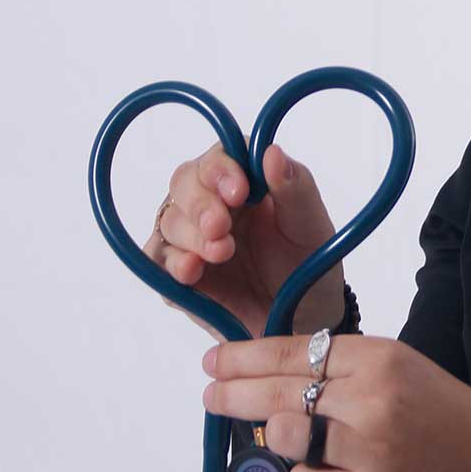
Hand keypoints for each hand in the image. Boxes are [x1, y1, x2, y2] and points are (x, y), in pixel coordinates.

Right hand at [146, 140, 345, 341]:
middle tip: (221, 226)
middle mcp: (212, 202)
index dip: (222, 169)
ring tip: (222, 253)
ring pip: (170, 220)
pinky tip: (192, 270)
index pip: (221, 157)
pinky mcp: (178, 272)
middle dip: (200, 203)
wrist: (304, 320)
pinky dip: (172, 263)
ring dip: (192, 235)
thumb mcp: (311, 226)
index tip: (240, 191)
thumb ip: (295, 188)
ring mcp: (192, 237)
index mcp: (245, 181)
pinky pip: (159, 261)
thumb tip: (272, 152)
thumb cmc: (308, 264)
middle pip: (184, 182)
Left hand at [201, 332, 470, 471]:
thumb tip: (277, 378)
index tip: (215, 360)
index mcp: (380, 357)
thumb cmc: (451, 419)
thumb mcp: (404, 372)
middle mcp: (371, 397)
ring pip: (286, 437)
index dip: (245, 356)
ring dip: (280, 441)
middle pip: (279, 392)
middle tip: (211, 395)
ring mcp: (368, 447)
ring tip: (294, 444)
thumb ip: (347, 372)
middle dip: (234, 393)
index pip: (293, 351)